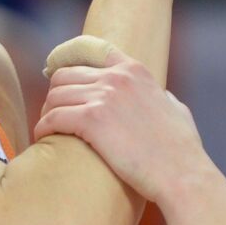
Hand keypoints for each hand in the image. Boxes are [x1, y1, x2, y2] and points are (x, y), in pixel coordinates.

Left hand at [34, 48, 213, 204]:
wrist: (181, 174)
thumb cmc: (182, 151)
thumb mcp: (178, 110)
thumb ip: (164, 98)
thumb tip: (162, 98)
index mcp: (136, 70)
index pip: (94, 50)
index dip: (71, 62)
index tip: (60, 79)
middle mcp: (117, 77)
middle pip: (64, 75)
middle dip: (55, 95)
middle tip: (53, 115)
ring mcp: (104, 96)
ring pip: (54, 96)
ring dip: (47, 113)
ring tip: (48, 130)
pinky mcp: (92, 120)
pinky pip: (52, 118)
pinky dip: (43, 128)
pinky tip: (43, 139)